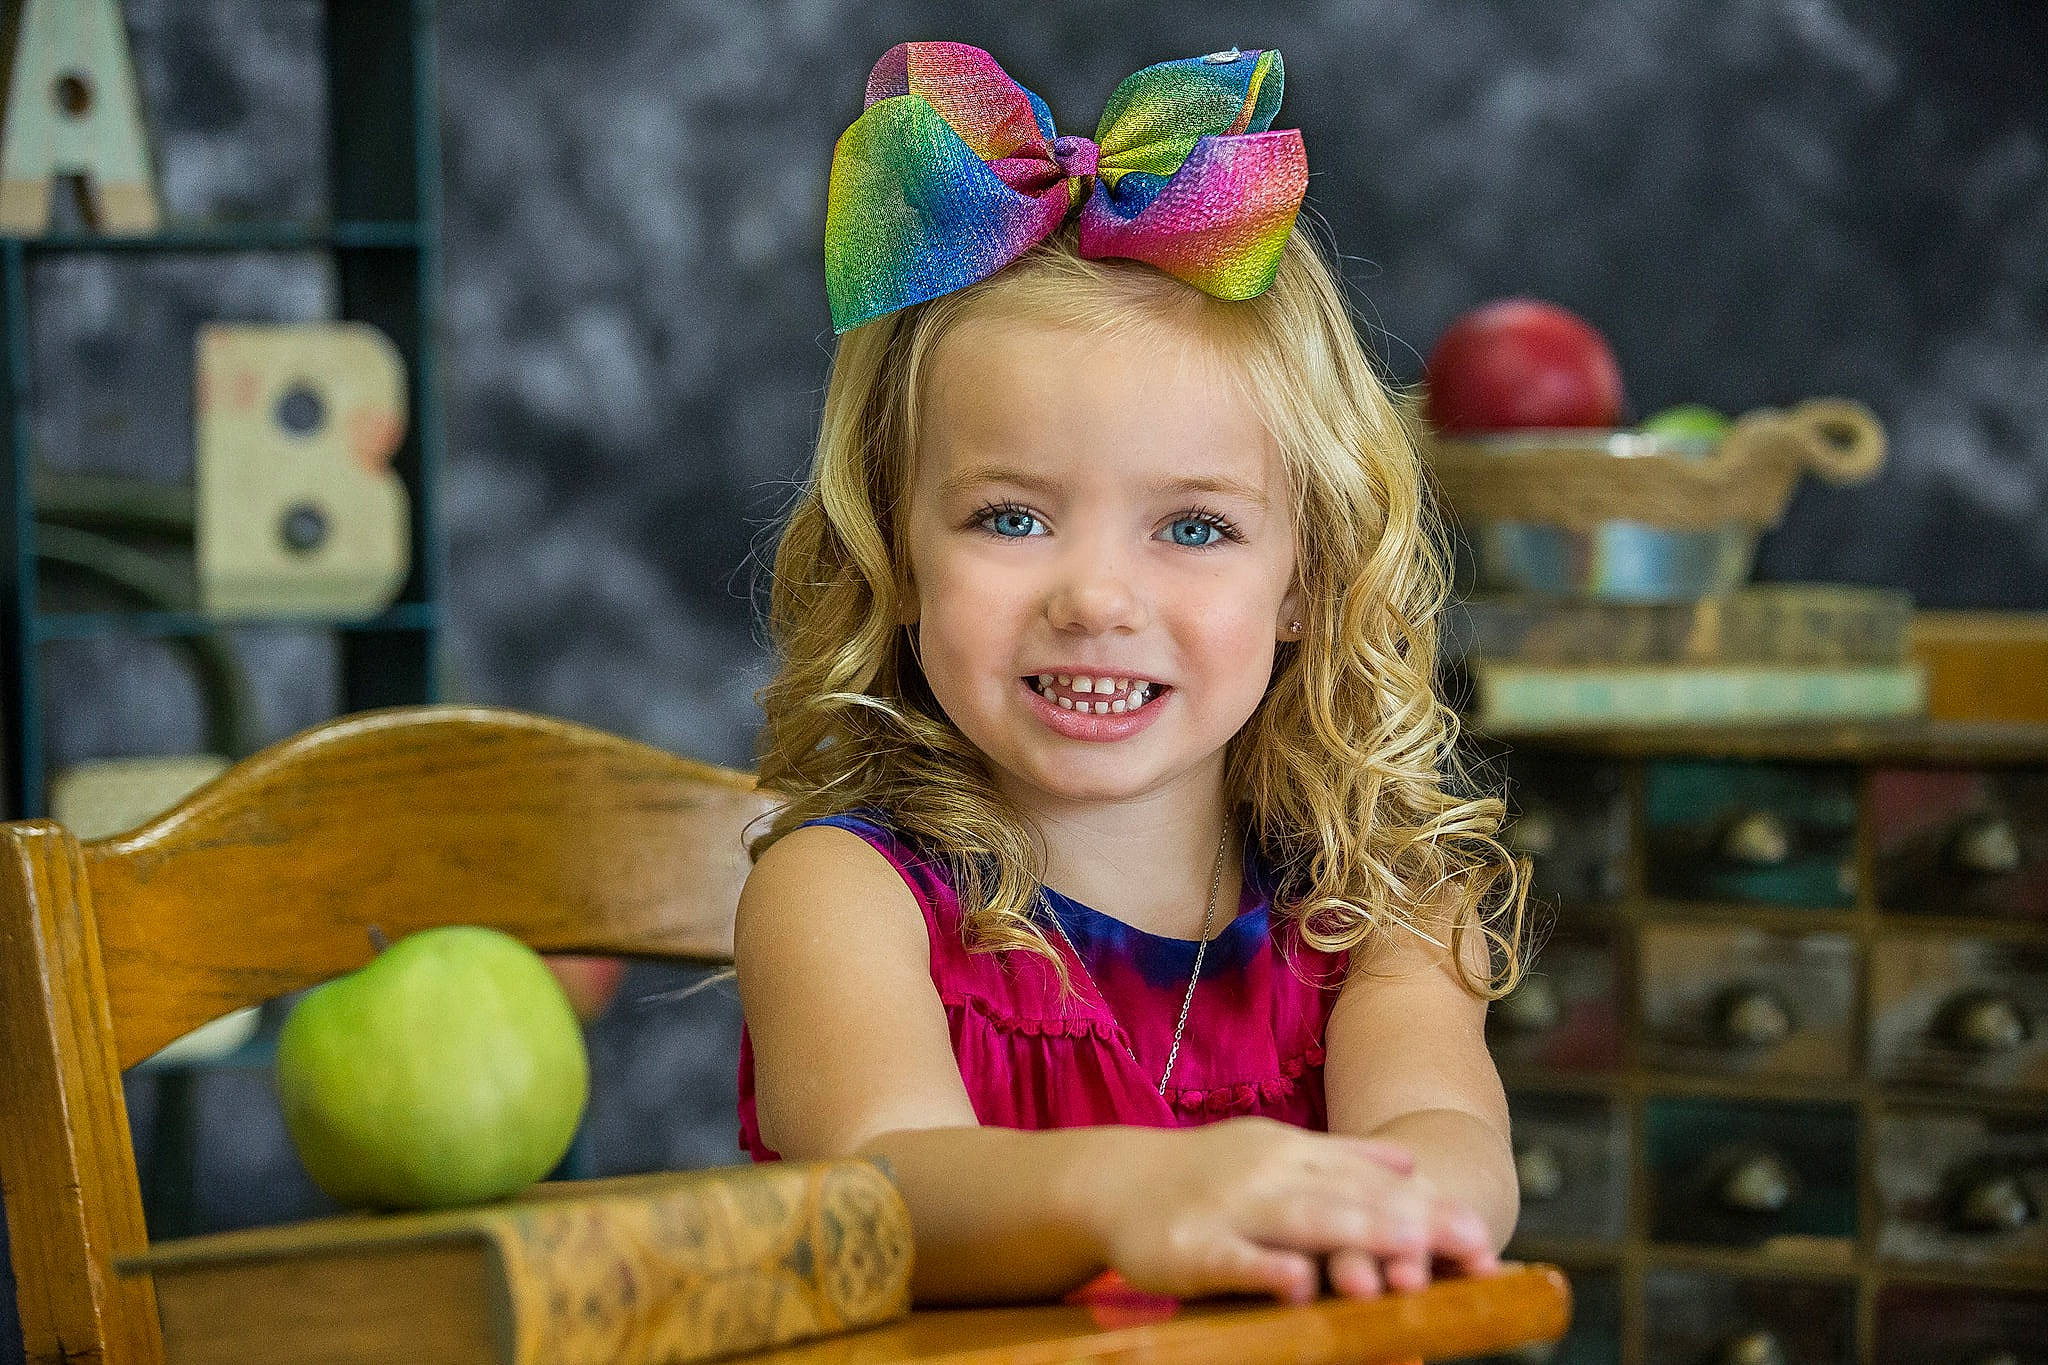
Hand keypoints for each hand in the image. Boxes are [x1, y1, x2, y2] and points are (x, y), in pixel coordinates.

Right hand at [1088, 1116, 1498, 1304]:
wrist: (1111, 1179)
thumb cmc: (1204, 1173)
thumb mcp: (1275, 1152)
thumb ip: (1342, 1159)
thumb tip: (1411, 1165)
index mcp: (1294, 1155)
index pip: (1373, 1185)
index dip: (1429, 1212)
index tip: (1481, 1241)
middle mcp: (1270, 1175)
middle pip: (1351, 1200)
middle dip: (1414, 1225)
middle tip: (1471, 1246)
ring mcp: (1230, 1208)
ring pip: (1302, 1222)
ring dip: (1358, 1236)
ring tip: (1411, 1255)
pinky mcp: (1189, 1246)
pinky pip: (1233, 1259)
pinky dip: (1266, 1269)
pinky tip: (1299, 1284)